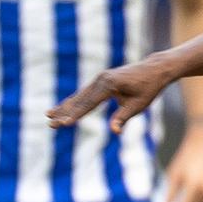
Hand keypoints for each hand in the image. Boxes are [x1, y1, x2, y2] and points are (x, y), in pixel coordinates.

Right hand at [48, 58, 173, 132]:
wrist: (154, 69)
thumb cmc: (148, 88)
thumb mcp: (139, 105)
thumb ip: (124, 117)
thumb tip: (115, 131)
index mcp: (109, 84)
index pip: (89, 103)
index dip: (76, 115)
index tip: (64, 124)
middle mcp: (101, 79)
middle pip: (80, 100)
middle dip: (64, 113)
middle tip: (50, 124)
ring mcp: (99, 79)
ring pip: (79, 96)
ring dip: (64, 107)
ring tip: (48, 116)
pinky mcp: (100, 80)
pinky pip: (84, 93)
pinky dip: (73, 101)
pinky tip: (62, 108)